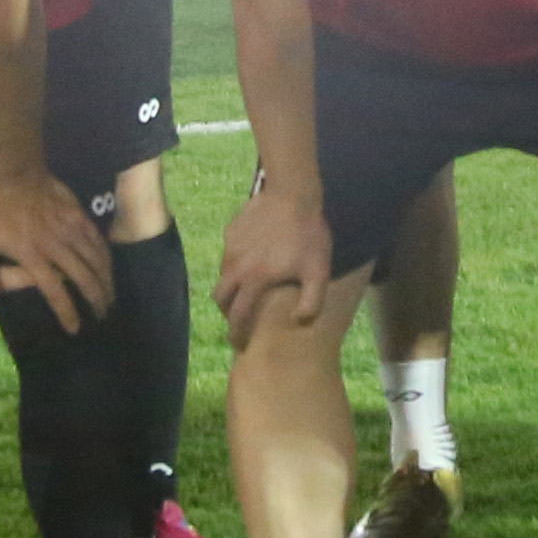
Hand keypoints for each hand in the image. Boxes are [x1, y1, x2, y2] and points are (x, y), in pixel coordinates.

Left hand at [0, 167, 116, 333]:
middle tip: (102, 314)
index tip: (75, 328)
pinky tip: (108, 269)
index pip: (54, 290)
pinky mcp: (80, 217)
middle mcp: (55, 245)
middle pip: (83, 277)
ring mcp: (70, 229)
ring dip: (106, 281)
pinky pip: (98, 241)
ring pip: (96, 260)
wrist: (16, 177)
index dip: (66, 311)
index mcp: (31, 255)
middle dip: (95, 299)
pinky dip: (106, 258)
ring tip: (110, 297)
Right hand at [213, 177, 334, 334]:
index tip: (238, 344)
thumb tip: (298, 322)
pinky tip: (253, 255)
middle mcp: (234, 265)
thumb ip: (311, 302)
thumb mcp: (318, 271)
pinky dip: (236, 260)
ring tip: (247, 285)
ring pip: (223, 273)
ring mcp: (229, 245)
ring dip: (232, 284)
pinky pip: (229, 251)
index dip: (236, 334)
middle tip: (238, 316)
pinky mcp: (231, 229)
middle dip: (227, 311)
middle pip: (220, 297)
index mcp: (253, 279)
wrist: (293, 193)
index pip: (237, 316)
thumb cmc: (308, 235)